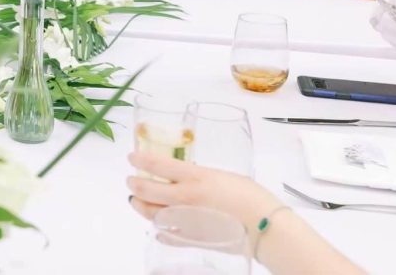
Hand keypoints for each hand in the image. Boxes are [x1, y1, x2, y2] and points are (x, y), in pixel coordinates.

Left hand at [127, 152, 276, 227]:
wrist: (265, 226)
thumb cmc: (250, 196)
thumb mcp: (221, 176)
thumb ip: (199, 177)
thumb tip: (187, 178)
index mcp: (194, 177)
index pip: (157, 164)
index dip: (140, 159)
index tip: (132, 157)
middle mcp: (184, 197)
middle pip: (147, 189)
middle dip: (134, 183)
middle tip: (130, 180)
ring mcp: (185, 219)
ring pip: (152, 212)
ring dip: (140, 205)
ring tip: (137, 201)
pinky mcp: (192, 238)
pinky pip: (168, 234)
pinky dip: (159, 230)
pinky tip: (157, 228)